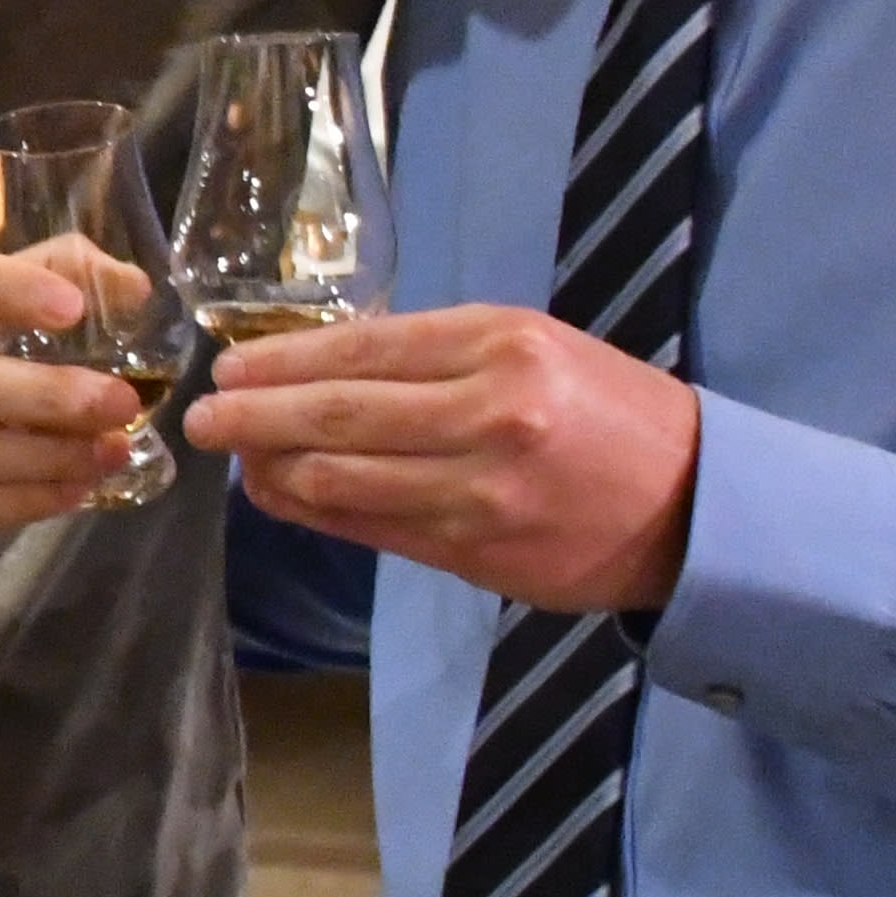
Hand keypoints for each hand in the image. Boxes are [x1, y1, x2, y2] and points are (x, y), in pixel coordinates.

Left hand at [178, 303, 697, 610]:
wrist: (694, 503)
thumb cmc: (607, 412)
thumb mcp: (533, 347)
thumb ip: (436, 355)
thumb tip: (322, 369)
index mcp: (499, 344)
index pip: (361, 349)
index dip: (282, 361)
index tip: (229, 367)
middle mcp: (486, 413)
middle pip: (338, 414)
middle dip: (254, 415)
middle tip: (201, 416)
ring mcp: (479, 491)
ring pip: (343, 479)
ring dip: (274, 470)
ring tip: (237, 459)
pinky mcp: (476, 552)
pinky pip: (372, 529)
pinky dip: (317, 511)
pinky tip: (284, 497)